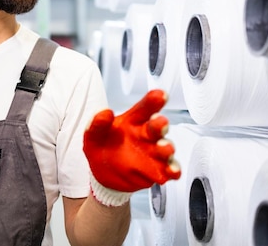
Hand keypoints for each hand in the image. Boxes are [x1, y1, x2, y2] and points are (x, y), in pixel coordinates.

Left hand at [83, 89, 180, 205]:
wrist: (102, 173)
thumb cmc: (102, 147)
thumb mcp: (93, 135)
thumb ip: (97, 123)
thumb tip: (104, 112)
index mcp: (133, 121)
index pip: (144, 108)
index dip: (153, 100)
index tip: (160, 95)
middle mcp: (146, 135)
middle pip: (158, 126)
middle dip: (161, 124)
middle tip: (160, 122)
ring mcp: (154, 153)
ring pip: (166, 148)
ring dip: (167, 148)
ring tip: (163, 148)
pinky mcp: (158, 170)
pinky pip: (169, 170)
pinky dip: (173, 170)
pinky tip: (171, 170)